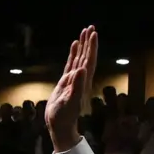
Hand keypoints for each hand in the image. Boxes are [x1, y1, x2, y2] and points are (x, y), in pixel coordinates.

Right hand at [46, 26, 97, 151]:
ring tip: (83, 32)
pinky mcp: (66, 82)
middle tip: (90, 27)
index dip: (92, 48)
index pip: (89, 61)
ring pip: (80, 58)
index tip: (93, 34)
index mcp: (83, 82)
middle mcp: (81, 79)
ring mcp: (74, 80)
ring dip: (82, 46)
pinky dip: (73, 54)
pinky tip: (74, 46)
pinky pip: (71, 64)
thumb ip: (77, 86)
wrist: (60, 125)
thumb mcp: (70, 101)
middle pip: (87, 57)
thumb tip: (82, 69)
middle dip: (89, 42)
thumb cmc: (64, 116)